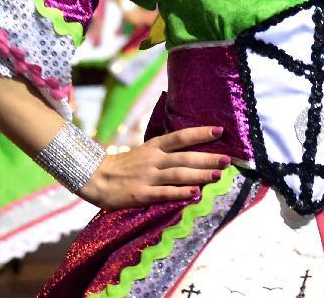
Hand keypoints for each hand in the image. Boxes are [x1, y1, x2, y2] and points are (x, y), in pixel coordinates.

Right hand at [80, 125, 229, 209]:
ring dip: (200, 174)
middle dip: (208, 158)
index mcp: (154, 146)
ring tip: (218, 175)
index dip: (201, 133)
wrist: (96, 178)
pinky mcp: (142, 194)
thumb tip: (189, 147)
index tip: (220, 130)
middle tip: (228, 159)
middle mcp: (154, 159)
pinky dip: (181, 193)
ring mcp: (148, 176)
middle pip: (185, 156)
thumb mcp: (144, 150)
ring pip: (179, 174)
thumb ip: (164, 150)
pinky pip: (165, 193)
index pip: (181, 136)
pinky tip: (195, 193)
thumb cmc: (124, 165)